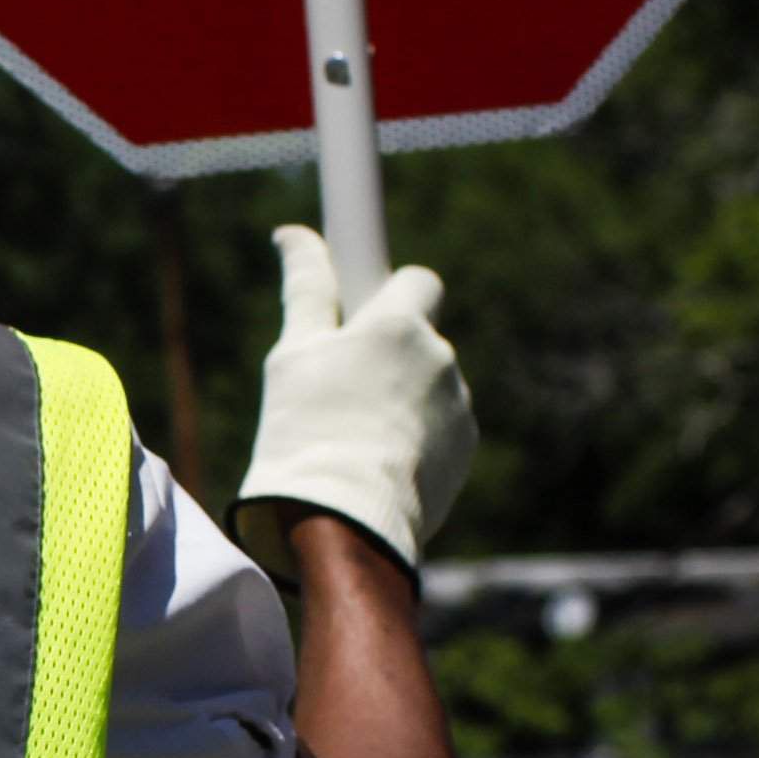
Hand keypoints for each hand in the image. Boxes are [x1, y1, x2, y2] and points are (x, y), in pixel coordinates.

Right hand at [238, 229, 473, 568]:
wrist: (342, 523)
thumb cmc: (307, 431)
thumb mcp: (293, 355)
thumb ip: (306, 289)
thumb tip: (293, 234)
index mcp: (400, 325)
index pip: (416, 279)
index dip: (391, 294)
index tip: (368, 308)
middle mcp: (441, 357)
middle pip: (420, 338)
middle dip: (391, 354)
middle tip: (344, 388)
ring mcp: (459, 406)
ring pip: (430, 386)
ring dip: (402, 399)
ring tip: (356, 437)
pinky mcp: (466, 450)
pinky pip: (440, 427)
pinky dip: (415, 437)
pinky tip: (378, 463)